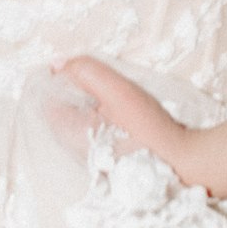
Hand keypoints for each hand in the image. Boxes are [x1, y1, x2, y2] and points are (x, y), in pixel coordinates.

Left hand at [55, 57, 197, 187]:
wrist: (181, 164)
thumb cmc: (147, 128)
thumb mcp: (115, 90)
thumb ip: (83, 71)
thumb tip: (57, 63)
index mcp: (64, 131)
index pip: (45, 92)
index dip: (63, 74)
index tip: (87, 72)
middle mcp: (69, 146)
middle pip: (61, 102)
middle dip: (79, 87)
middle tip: (108, 87)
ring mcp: (85, 153)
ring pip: (77, 113)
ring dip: (93, 100)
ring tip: (119, 102)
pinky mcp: (101, 156)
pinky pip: (91, 126)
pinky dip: (103, 115)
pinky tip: (124, 118)